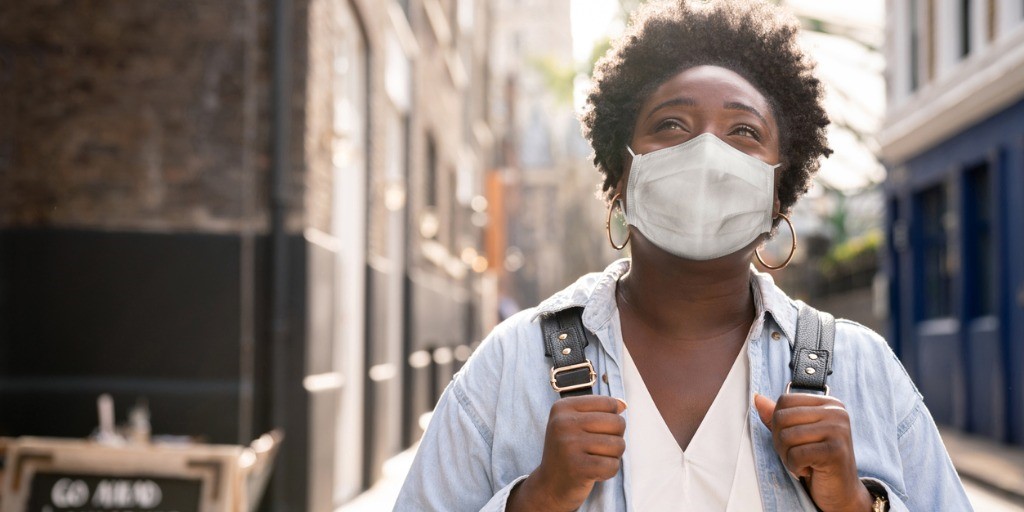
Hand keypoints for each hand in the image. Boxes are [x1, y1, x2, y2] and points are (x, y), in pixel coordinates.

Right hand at [507, 396, 626, 511]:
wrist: (550, 485)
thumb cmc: (569, 451)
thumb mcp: (576, 424)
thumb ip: (600, 411)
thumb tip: (623, 404)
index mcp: (563, 407)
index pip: (609, 403)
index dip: (612, 419)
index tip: (595, 431)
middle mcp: (563, 423)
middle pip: (618, 423)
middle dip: (616, 438)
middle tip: (598, 449)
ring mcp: (569, 445)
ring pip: (618, 445)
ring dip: (613, 456)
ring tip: (595, 459)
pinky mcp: (577, 467)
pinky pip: (612, 465)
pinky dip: (609, 471)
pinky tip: (594, 472)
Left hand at [754, 393, 873, 511]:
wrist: (841, 491)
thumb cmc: (817, 461)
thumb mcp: (797, 435)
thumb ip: (779, 416)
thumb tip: (757, 399)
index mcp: (829, 403)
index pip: (785, 401)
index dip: (778, 423)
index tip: (793, 440)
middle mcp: (836, 412)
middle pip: (782, 417)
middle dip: (780, 442)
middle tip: (796, 454)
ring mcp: (838, 430)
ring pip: (786, 436)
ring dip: (788, 456)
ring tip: (803, 462)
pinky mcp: (835, 451)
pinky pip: (796, 454)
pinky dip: (795, 467)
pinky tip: (808, 470)